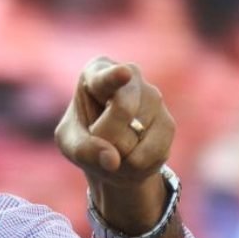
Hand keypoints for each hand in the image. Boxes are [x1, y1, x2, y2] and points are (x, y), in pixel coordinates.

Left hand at [55, 56, 174, 231]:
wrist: (111, 153)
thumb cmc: (84, 137)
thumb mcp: (70, 143)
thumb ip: (84, 150)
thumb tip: (113, 161)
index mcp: (97, 71)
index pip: (106, 76)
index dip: (115, 76)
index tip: (123, 74)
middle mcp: (131, 77)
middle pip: (122, 111)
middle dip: (106, 136)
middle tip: (96, 137)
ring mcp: (153, 98)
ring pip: (136, 137)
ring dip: (120, 155)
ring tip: (114, 147)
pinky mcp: (168, 123)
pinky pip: (153, 154)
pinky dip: (136, 166)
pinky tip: (130, 156)